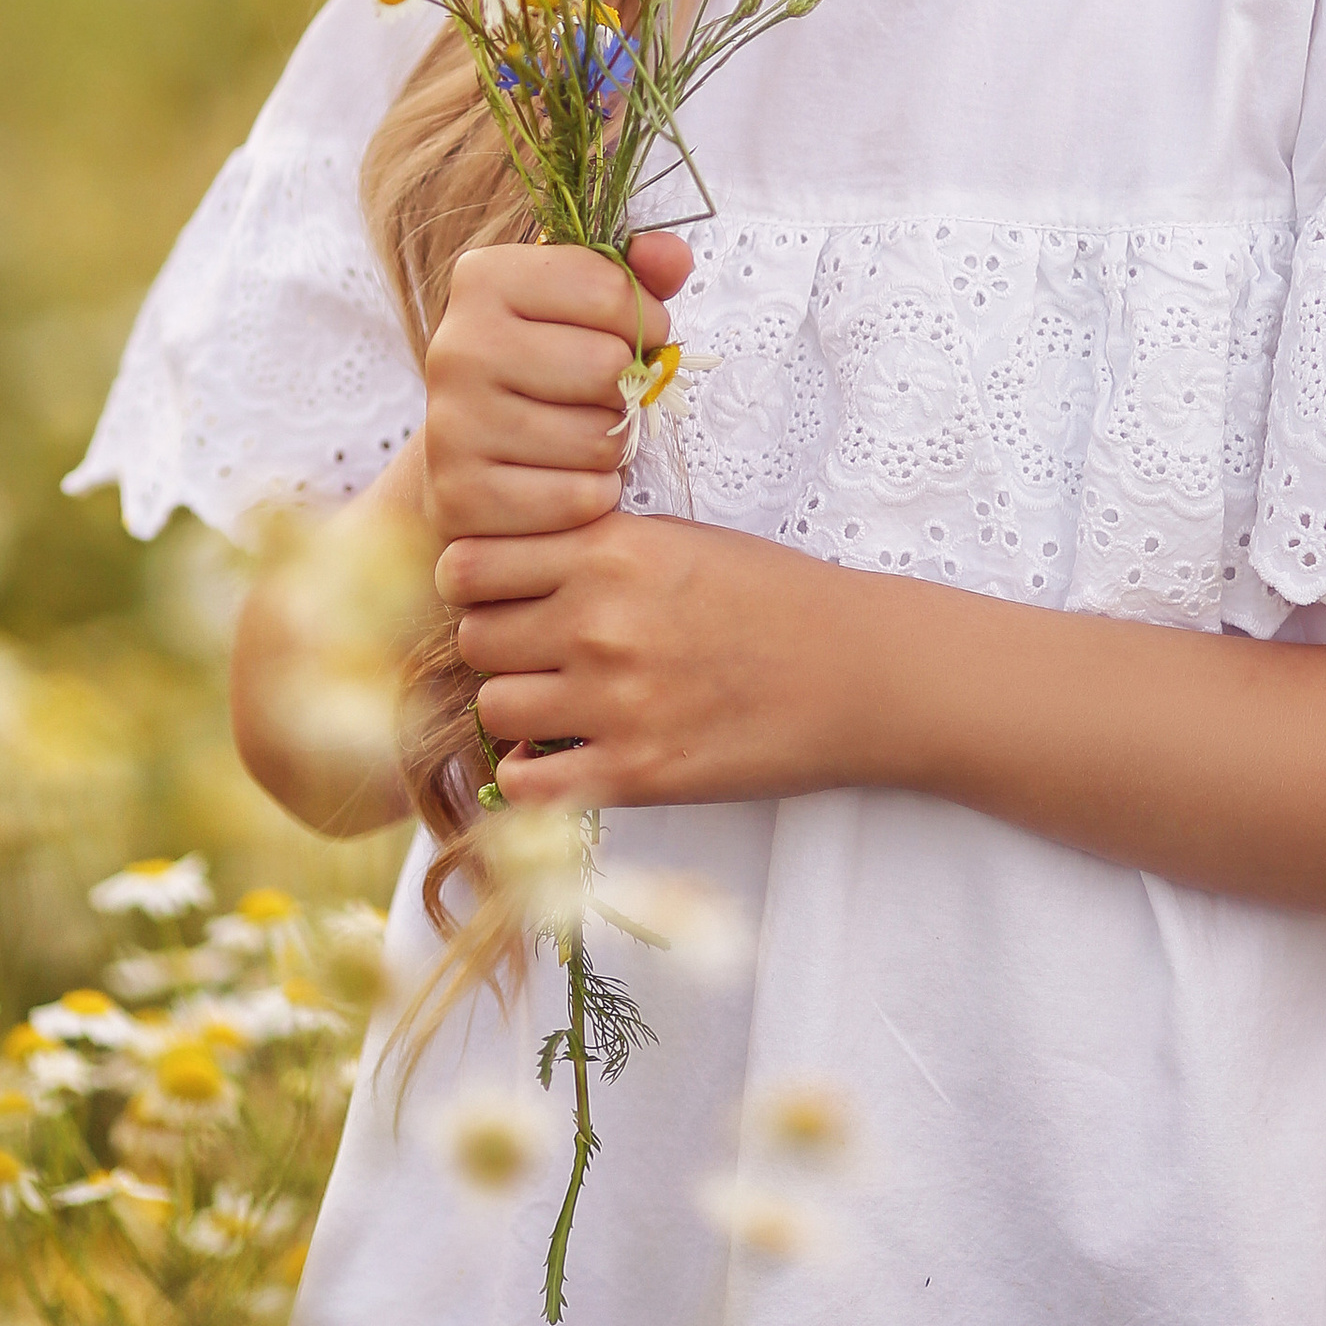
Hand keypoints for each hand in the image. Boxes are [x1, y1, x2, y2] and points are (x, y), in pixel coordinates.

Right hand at [422, 230, 692, 547]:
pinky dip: (592, 497)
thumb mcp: (586, 306)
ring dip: (611, 447)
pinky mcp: (461, 496)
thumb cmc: (545, 368)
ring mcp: (452, 424)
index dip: (644, 320)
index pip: (610, 289)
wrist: (470, 457)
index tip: (626, 337)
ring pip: (598, 439)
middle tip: (604, 396)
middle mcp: (457, 346)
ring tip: (582, 437)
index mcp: (484, 278)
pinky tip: (566, 480)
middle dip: (628, 388)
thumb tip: (672, 255)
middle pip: (607, 366)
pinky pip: (577, 499)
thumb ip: (638, 273)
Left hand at [438, 507, 874, 812]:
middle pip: (472, 638)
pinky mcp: (635, 771)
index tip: (506, 597)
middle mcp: (599, 619)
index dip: (477, 583)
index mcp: (609, 549)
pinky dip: (534, 776)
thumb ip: (590, 546)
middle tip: (538, 657)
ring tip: (561, 706)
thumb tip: (501, 569)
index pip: (468, 564)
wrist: (858, 672)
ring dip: (518, 710)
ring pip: (493, 708)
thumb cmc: (772, 597)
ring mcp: (614, 699)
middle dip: (497, 647)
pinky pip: (525, 784)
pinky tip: (566, 759)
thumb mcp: (679, 541)